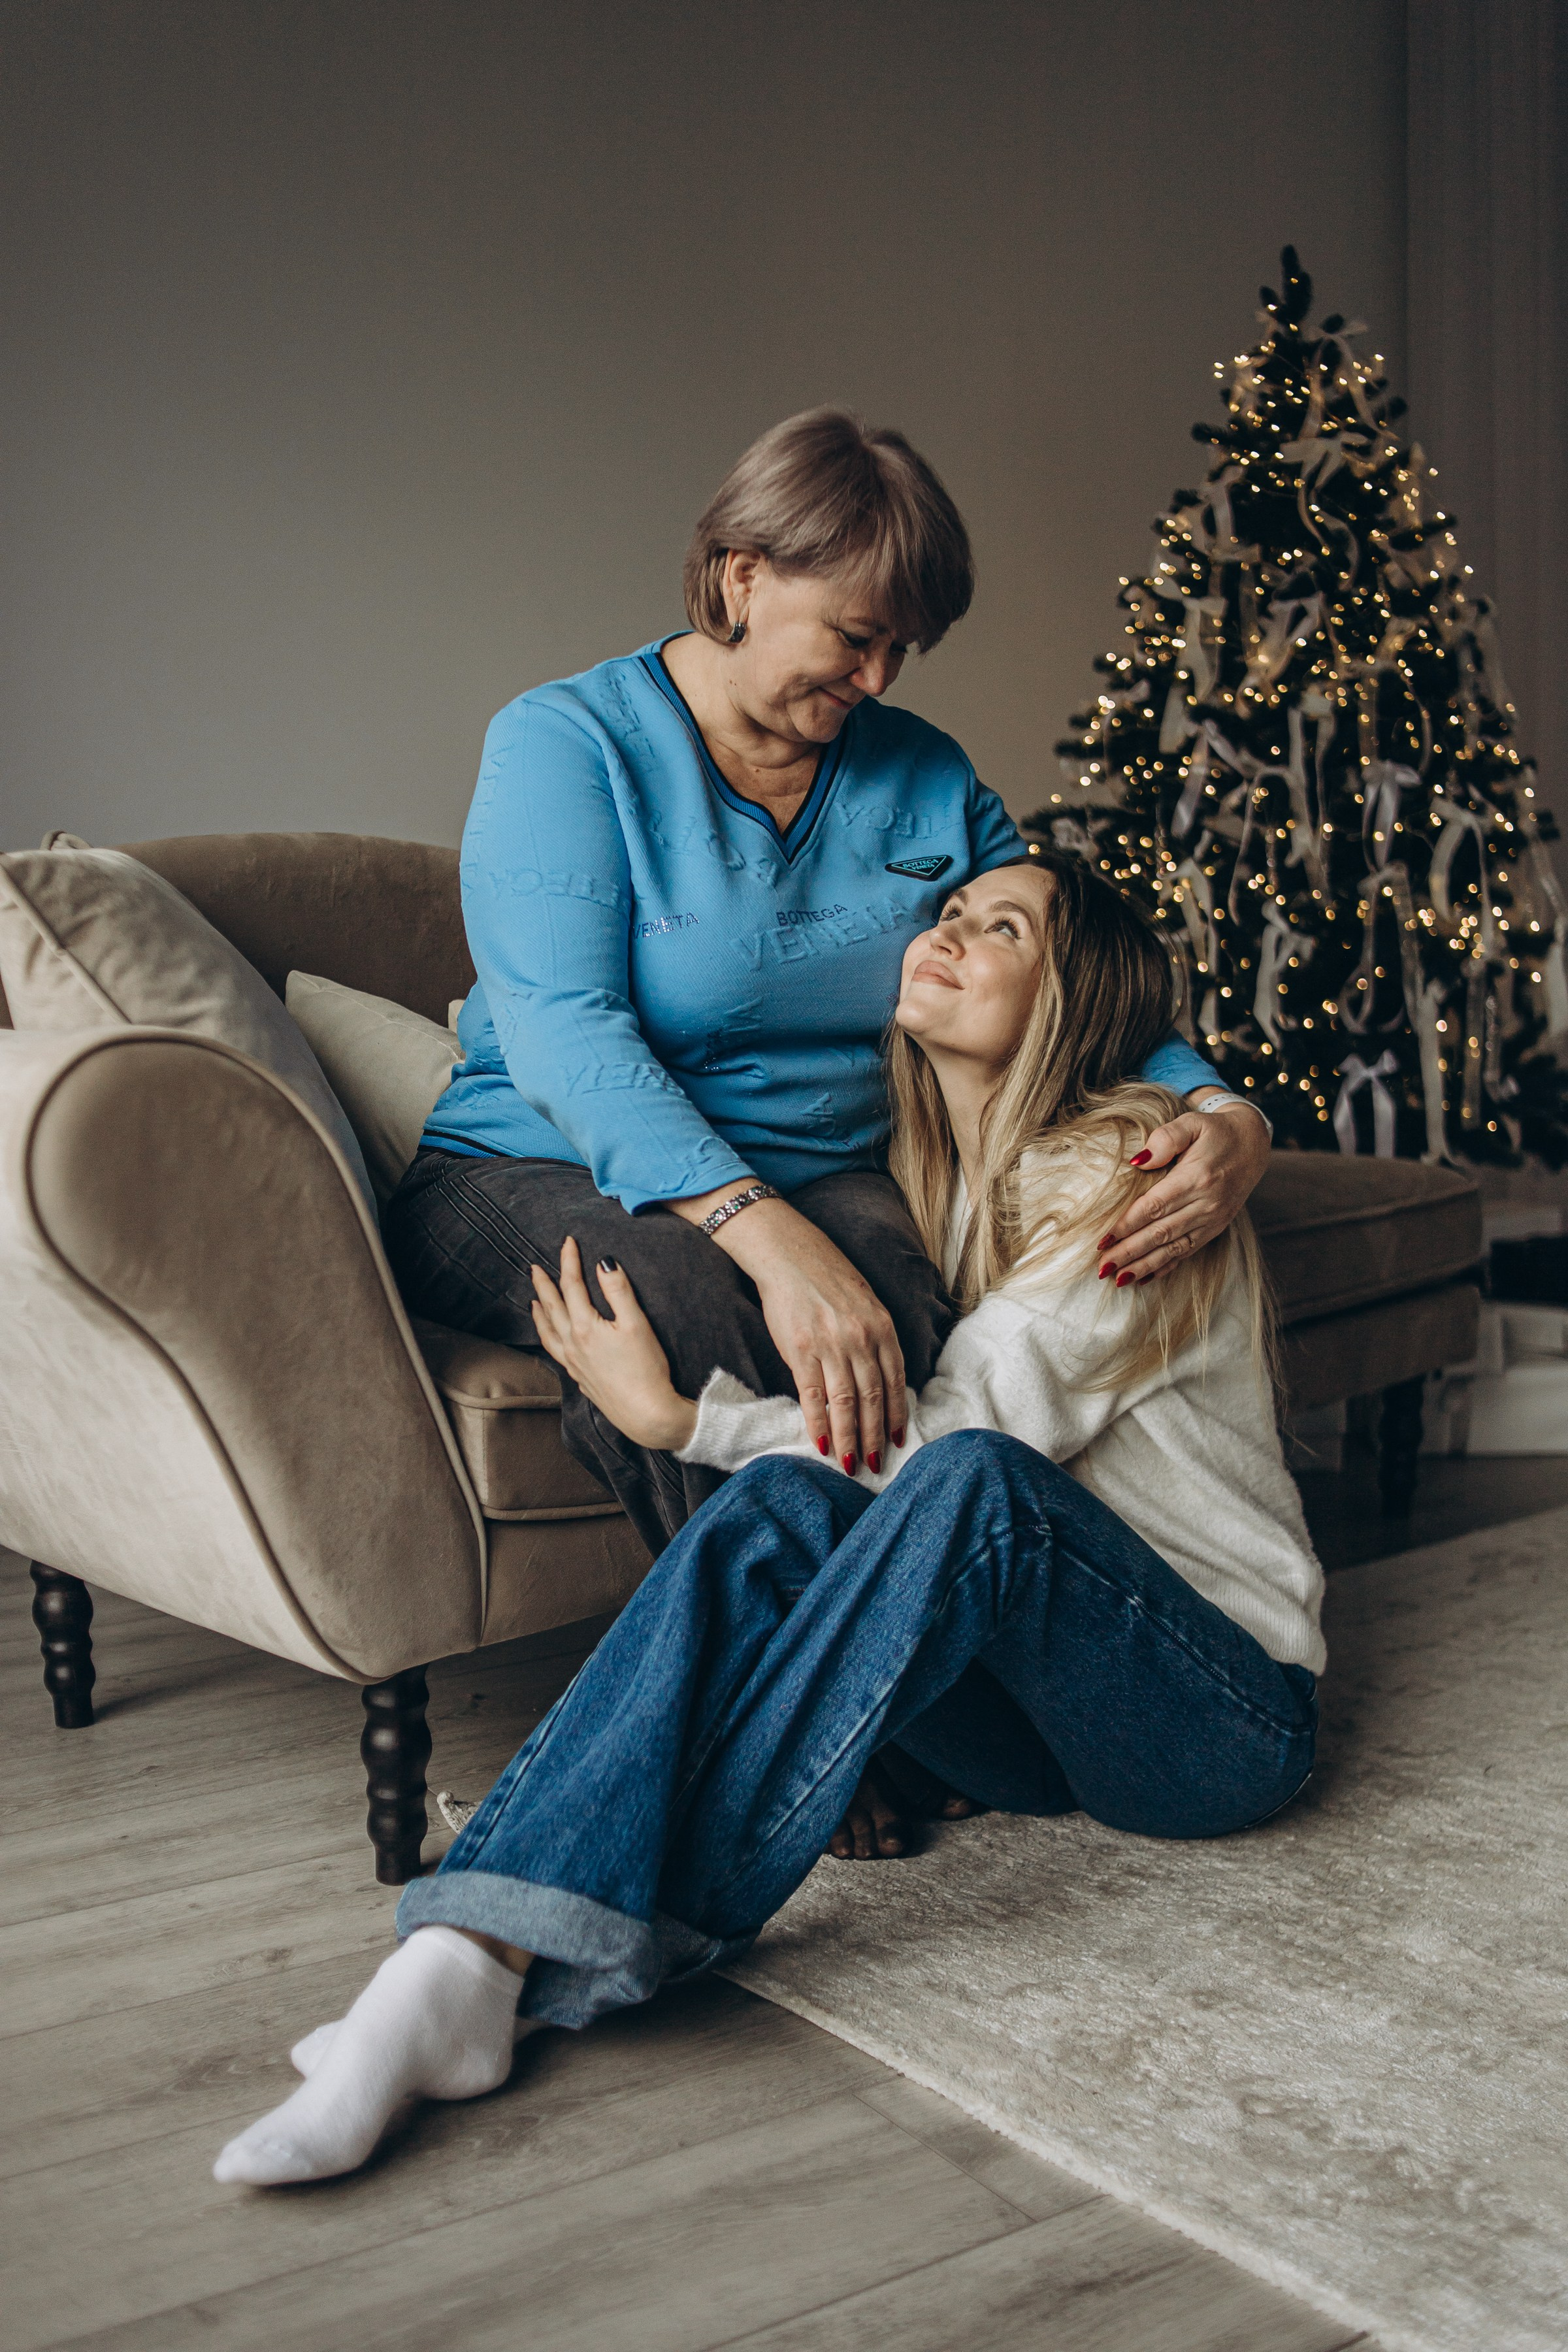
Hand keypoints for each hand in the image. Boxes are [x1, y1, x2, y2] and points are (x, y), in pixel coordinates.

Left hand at [530, 1239, 696, 1451]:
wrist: (646, 1413)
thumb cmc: (646, 1369)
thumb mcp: (637, 1324)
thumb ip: (619, 1291)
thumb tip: (603, 1263)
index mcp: (585, 1327)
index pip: (572, 1285)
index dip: (569, 1261)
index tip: (568, 1242)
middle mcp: (572, 1344)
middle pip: (553, 1307)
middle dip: (544, 1284)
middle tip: (534, 1268)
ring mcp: (573, 1364)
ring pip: (548, 1332)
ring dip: (540, 1313)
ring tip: (534, 1301)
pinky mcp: (580, 1379)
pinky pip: (555, 1352)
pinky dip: (548, 1337)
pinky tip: (554, 1338)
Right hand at [673, 1191, 905, 1471]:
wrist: (788, 1253)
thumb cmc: (825, 1276)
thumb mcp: (863, 1302)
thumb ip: (874, 1337)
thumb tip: (879, 1376)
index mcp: (881, 1326)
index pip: (895, 1380)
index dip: (896, 1414)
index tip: (897, 1439)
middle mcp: (861, 1338)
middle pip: (874, 1398)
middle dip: (876, 1436)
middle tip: (877, 1464)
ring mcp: (831, 1345)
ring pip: (847, 1403)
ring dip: (850, 1438)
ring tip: (851, 1463)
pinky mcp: (801, 1351)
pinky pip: (814, 1396)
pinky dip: (820, 1423)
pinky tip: (822, 1443)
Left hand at [1097, 1099, 1270, 1281]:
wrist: (1252, 1144)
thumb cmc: (1215, 1132)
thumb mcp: (1191, 1124)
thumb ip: (1165, 1139)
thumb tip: (1137, 1161)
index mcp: (1196, 1178)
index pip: (1154, 1207)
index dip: (1127, 1225)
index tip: (1102, 1240)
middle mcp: (1206, 1204)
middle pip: (1160, 1233)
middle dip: (1129, 1253)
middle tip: (1102, 1268)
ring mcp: (1213, 1219)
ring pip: (1173, 1248)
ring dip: (1144, 1265)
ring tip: (1119, 1279)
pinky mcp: (1216, 1227)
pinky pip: (1188, 1251)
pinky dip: (1166, 1266)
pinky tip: (1145, 1278)